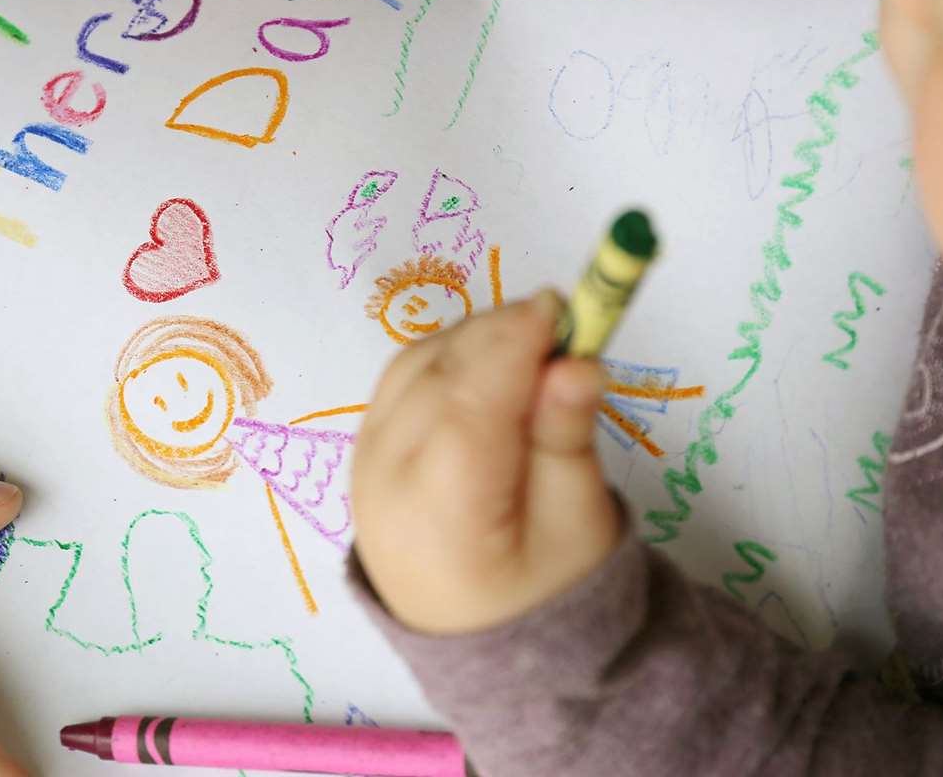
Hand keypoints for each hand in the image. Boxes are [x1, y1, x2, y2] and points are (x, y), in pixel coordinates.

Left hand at [352, 292, 619, 635]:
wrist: (476, 634)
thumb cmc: (543, 583)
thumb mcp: (578, 522)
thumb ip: (566, 440)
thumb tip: (576, 364)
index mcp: (444, 520)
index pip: (468, 411)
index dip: (511, 348)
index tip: (562, 307)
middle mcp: (387, 486)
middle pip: (436, 381)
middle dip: (497, 335)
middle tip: (562, 319)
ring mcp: (365, 463)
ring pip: (413, 370)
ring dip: (472, 340)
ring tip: (534, 342)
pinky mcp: (365, 445)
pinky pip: (401, 380)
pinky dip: (447, 356)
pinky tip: (492, 363)